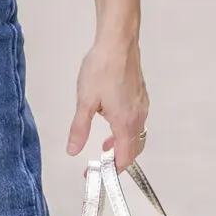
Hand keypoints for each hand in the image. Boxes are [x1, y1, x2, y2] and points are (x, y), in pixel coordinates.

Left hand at [67, 36, 149, 171]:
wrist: (118, 42)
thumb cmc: (102, 68)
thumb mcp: (85, 101)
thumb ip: (79, 129)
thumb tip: (73, 150)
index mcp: (125, 122)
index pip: (125, 157)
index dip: (112, 170)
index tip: (97, 173)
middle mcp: (138, 116)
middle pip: (135, 149)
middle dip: (119, 160)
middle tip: (101, 162)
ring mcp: (142, 105)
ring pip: (137, 135)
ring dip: (123, 144)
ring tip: (105, 143)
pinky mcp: (141, 95)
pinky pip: (137, 121)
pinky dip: (127, 129)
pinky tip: (111, 120)